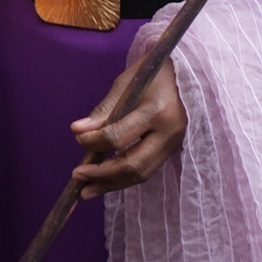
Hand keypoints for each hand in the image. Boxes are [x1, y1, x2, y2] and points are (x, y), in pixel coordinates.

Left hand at [69, 53, 185, 197]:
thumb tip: (77, 131)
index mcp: (156, 111)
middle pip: (133, 165)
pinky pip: (148, 169)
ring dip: (112, 184)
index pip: (118, 137)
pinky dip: (125, 178)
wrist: (185, 72)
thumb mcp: (124, 84)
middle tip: (77, 176)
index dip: (93, 143)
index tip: (78, 139)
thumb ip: (103, 111)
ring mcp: (175, 144)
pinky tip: (106, 181)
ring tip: (86, 190)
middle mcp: (169, 132)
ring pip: (141, 174)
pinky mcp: (173, 149)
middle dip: (102, 175)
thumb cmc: (151, 72)